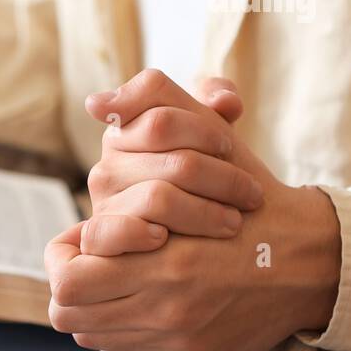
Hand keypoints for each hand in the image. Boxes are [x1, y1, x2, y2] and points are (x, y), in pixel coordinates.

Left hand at [45, 72, 341, 350]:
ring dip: (92, 309)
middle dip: (70, 285)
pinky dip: (119, 333)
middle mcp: (165, 307)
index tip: (82, 241)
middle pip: (68, 314)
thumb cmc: (252, 196)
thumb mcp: (211, 141)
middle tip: (89, 264)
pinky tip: (139, 305)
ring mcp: (176, 340)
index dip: (63, 256)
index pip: (66, 279)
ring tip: (112, 282)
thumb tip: (98, 103)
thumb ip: (154, 108)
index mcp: (162, 256)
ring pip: (90, 336)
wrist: (313, 262)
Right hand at [83, 69, 262, 238]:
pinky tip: (163, 239)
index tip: (227, 146)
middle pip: (165, 141)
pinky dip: (139, 233)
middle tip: (251, 193)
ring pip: (157, 195)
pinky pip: (110, 230)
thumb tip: (225, 103)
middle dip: (219, 171)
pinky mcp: (99, 237)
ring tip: (233, 223)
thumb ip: (217, 104)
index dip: (201, 124)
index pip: (156, 101)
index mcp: (128, 129)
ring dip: (204, 211)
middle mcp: (108, 161)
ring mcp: (103, 198)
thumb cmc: (210, 186)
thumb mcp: (214, 138)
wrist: (205, 248)